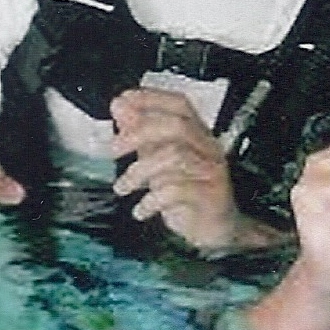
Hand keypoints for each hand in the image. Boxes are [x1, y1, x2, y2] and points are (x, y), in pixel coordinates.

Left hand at [109, 87, 241, 251]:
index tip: (121, 101)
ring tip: (123, 187)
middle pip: (176, 126)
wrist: (216, 230)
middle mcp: (208, 149)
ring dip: (139, 172)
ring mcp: (212, 172)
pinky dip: (151, 200)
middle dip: (138, 133)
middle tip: (113, 149)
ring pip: (175, 156)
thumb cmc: (187, 193)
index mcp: (196, 135)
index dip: (150, 98)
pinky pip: (177, 191)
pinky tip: (141, 209)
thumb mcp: (158, 160)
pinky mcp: (211, 197)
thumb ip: (141, 134)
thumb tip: (120, 108)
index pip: (179, 104)